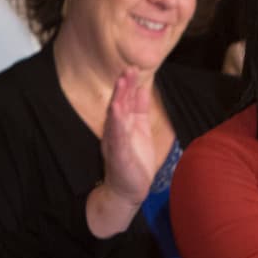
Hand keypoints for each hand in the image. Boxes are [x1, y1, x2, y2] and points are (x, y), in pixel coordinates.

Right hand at [99, 68, 156, 206]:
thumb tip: (142, 88)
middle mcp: (115, 130)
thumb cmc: (134, 160)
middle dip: (122, 87)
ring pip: (115, 117)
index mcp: (122, 124)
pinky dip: (116, 123)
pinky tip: (116, 110)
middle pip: (118, 104)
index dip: (128, 85)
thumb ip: (140, 109)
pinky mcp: (118, 154)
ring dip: (118, 99)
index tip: (132, 67)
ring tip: (121, 82)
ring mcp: (115, 142)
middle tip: (127, 69)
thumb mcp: (140, 129)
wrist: (129, 190)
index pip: (124, 101)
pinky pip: (117, 137)